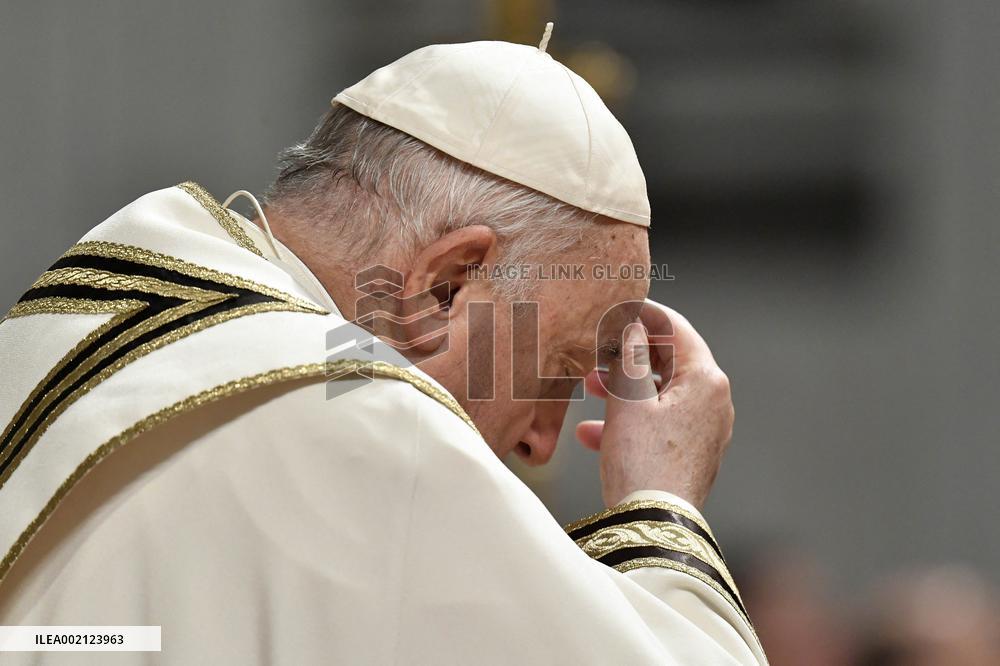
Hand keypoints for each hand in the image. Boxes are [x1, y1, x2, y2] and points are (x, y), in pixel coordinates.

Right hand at [575, 299, 734, 509]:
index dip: (643, 314)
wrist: (655, 526)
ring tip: (588, 390)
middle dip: (627, 356)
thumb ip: (631, 356)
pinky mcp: (691, 453)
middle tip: (596, 351)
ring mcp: (705, 430)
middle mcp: (714, 402)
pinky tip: (591, 434)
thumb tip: (633, 326)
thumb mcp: (628, 399)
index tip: (617, 307)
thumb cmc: (643, 461)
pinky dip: (629, 421)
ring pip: (659, 395)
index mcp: (706, 379)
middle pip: (668, 362)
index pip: (676, 328)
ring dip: (622, 390)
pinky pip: (658, 425)